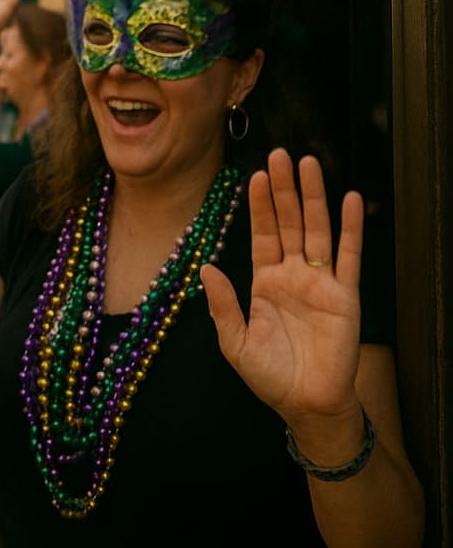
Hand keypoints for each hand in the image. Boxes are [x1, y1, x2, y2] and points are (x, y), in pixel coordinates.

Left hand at [202, 150, 362, 426]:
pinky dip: (352, 228)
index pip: (262, 234)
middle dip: (284, 189)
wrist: (306, 404)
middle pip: (289, 222)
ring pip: (317, 229)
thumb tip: (206, 268)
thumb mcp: (235, 341)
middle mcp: (293, 275)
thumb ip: (222, 304)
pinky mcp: (346, 295)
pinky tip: (352, 199)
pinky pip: (349, 255)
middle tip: (280, 153)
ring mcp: (321, 282)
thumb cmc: (269, 376)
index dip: (260, 205)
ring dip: (314, 197)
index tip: (256, 175)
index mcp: (265, 282)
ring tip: (309, 164)